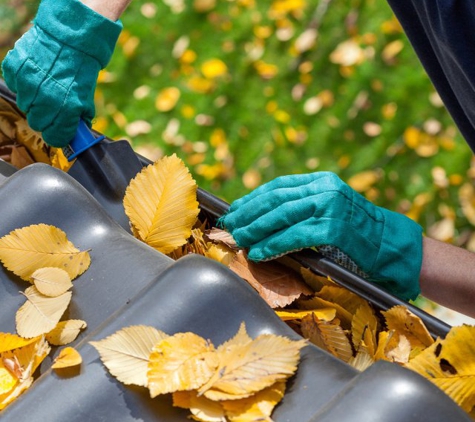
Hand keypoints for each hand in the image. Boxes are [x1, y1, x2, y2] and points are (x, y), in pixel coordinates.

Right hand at [1, 0, 121, 146]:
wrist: (70, 38)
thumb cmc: (81, 70)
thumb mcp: (86, 98)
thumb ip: (79, 118)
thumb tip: (76, 134)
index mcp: (66, 109)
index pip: (54, 138)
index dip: (57, 135)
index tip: (59, 132)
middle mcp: (45, 100)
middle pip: (37, 124)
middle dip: (46, 119)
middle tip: (53, 107)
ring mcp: (27, 84)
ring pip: (25, 106)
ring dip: (34, 100)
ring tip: (45, 87)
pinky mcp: (15, 70)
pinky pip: (15, 86)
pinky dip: (23, 83)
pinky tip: (36, 75)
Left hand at [219, 172, 422, 300]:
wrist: (393, 246)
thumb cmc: (358, 233)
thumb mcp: (330, 209)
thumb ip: (303, 207)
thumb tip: (264, 217)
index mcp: (321, 180)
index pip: (278, 186)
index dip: (253, 198)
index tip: (235, 210)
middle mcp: (325, 188)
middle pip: (275, 199)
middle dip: (248, 214)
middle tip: (230, 226)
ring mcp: (330, 207)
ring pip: (281, 216)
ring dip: (255, 229)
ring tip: (239, 239)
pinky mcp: (334, 229)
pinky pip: (295, 236)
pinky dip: (273, 245)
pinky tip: (259, 252)